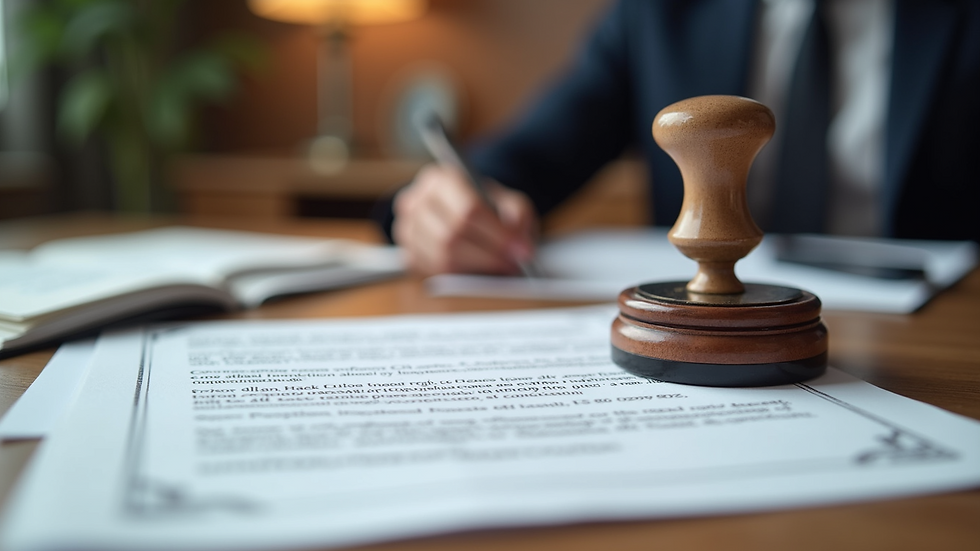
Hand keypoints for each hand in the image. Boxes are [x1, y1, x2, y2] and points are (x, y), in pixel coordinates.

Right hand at [392, 164, 537, 274]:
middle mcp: (417, 200)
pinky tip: (478, 272)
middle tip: (512, 264)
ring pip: (441, 256)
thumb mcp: (509, 202)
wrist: (464, 213)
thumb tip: (521, 248)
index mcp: (441, 178)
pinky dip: (459, 277)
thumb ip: (519, 218)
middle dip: (487, 255)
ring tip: (499, 269)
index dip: (497, 234)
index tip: (520, 250)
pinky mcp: (408, 253)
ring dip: (475, 268)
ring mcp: (407, 227)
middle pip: (452, 235)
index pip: (468, 209)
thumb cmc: (487, 207)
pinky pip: (433, 271)